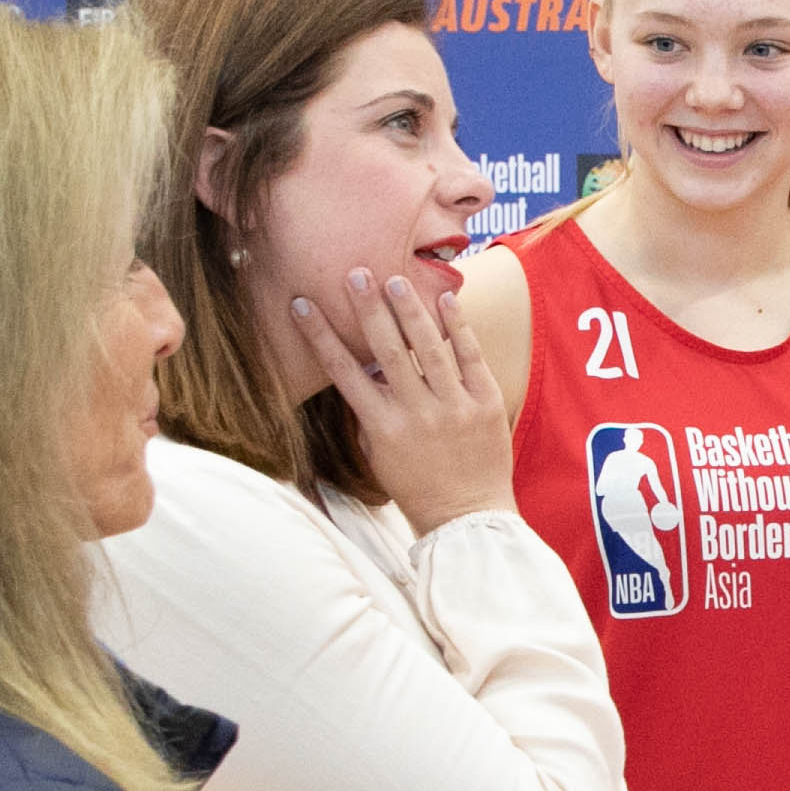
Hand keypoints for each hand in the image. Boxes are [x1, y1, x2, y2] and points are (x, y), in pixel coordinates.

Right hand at [291, 264, 514, 533]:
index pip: (343, 371)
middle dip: (368, 309)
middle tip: (355, 274)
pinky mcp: (486, 404)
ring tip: (395, 280)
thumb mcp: (379, 454)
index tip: (303, 304)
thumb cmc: (416, 485)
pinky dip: (458, 326)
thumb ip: (369, 412)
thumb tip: (361, 370)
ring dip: (410, 310)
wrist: (466, 517)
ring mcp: (453, 406)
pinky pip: (471, 357)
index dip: (320, 335)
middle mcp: (415, 412)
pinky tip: (447, 298)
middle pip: (385, 350)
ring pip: (428, 347)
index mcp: (381, 426)